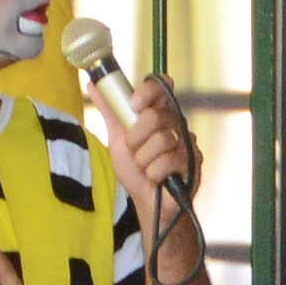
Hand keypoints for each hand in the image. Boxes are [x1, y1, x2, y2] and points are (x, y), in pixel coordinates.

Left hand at [106, 72, 200, 206]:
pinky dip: (154, 173)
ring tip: (145, 168)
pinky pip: (167, 162)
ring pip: (160, 140)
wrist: (146, 201)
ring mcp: (186, 141)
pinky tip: (157, 178)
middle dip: (135, 137)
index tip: (133, 103)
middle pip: (155, 116)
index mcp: (158, 112)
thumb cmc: (134, 168)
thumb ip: (109, 110)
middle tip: (133, 149)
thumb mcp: (117, 137)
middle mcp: (175, 122)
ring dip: (143, 160)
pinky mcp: (193, 161)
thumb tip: (92, 84)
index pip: (160, 86)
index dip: (148, 90)